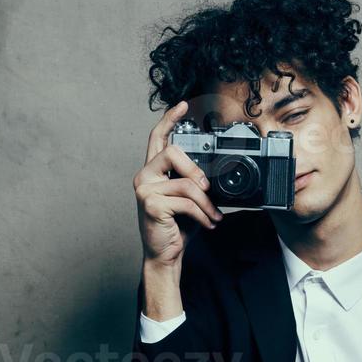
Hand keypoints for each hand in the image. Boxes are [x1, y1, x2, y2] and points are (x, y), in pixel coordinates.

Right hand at [134, 100, 223, 267]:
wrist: (164, 255)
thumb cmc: (176, 227)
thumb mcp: (189, 200)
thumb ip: (194, 182)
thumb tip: (216, 175)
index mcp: (154, 171)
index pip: (158, 137)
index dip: (170, 119)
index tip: (183, 105)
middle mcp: (145, 176)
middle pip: (173, 152)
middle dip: (197, 171)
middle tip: (207, 190)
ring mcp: (145, 189)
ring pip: (186, 182)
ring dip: (206, 203)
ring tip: (213, 216)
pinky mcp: (150, 204)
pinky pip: (186, 201)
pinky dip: (202, 214)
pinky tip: (206, 223)